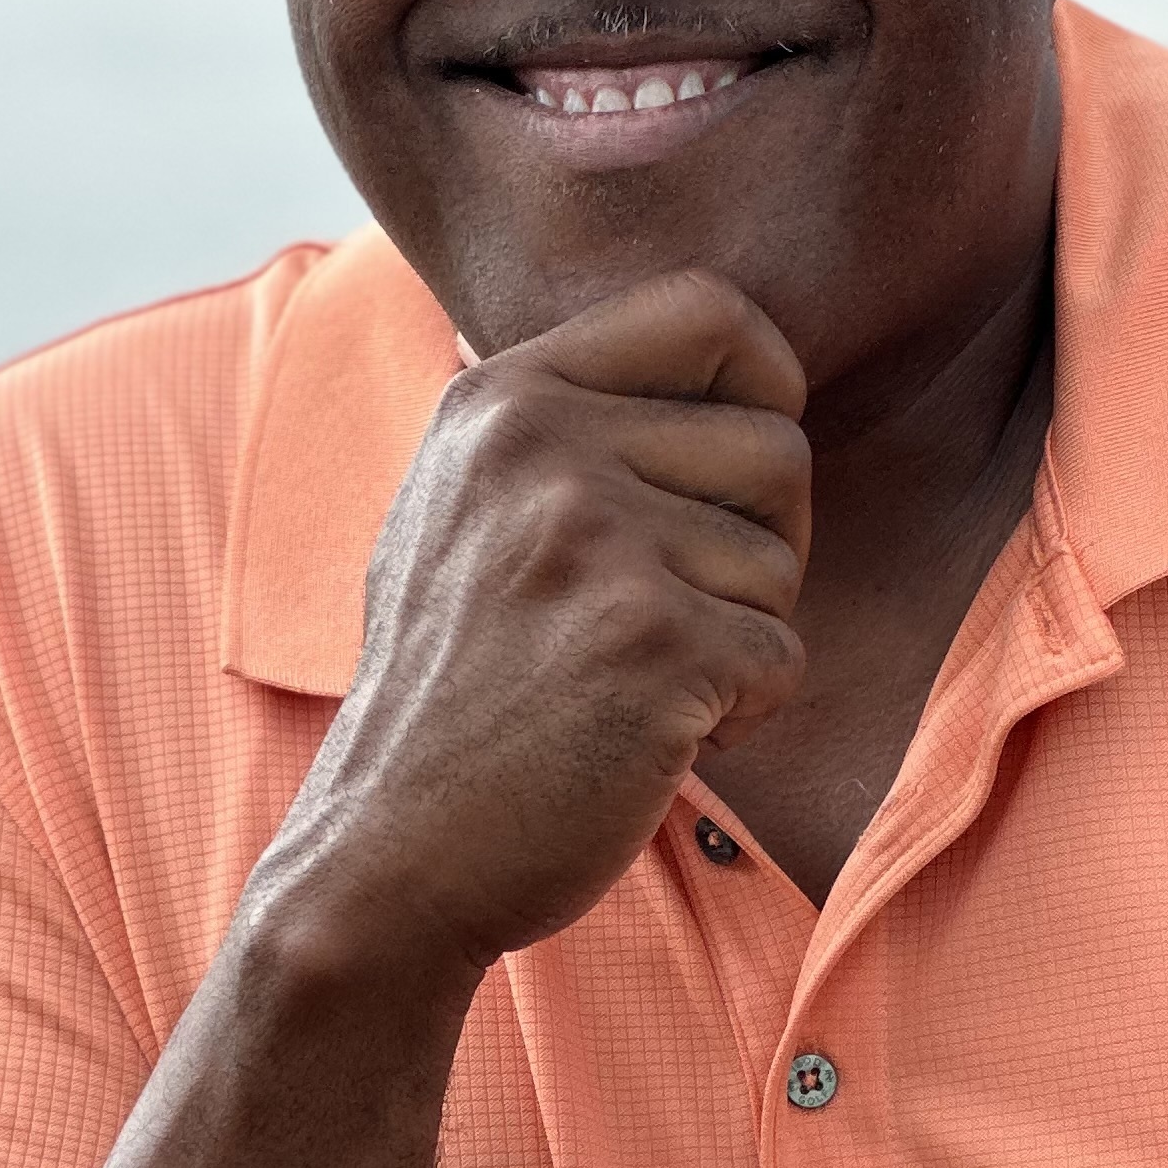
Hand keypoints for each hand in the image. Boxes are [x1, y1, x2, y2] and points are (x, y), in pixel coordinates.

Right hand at [278, 269, 810, 974]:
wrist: (386, 859)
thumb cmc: (452, 691)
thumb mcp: (461, 509)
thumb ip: (563, 424)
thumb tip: (705, 331)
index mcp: (500, 398)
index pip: (708, 309)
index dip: (764, 382)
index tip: (733, 472)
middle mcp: (541, 445)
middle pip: (777, 446)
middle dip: (760, 544)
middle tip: (670, 619)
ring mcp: (593, 541)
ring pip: (781, 563)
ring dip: (738, 641)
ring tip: (630, 686)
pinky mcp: (649, 643)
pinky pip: (781, 657)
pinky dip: (739, 716)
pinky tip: (646, 741)